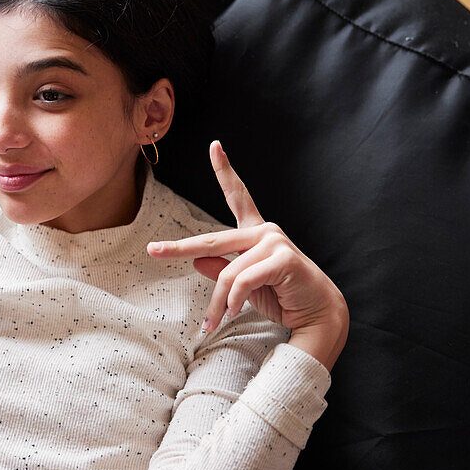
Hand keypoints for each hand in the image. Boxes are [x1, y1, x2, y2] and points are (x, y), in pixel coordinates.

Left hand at [147, 140, 348, 369]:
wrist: (317, 314)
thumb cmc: (282, 297)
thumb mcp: (244, 286)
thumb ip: (222, 270)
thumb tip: (196, 259)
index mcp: (255, 233)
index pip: (238, 196)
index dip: (225, 170)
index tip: (215, 146)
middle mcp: (265, 231)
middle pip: (212, 240)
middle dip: (178, 248)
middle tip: (152, 250)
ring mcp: (275, 242)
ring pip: (228, 273)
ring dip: (217, 304)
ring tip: (212, 323)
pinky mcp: (283, 259)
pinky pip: (242, 281)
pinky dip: (233, 301)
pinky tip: (232, 315)